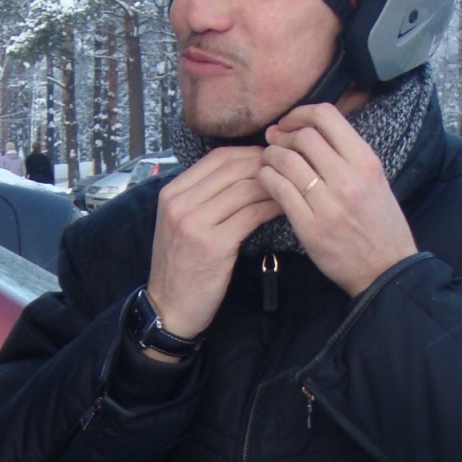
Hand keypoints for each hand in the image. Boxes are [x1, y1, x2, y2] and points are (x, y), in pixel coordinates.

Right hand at [146, 148, 282, 338]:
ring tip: (292, 188)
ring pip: (245, 189)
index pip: (217, 158)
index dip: (249, 153)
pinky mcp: (213, 245)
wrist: (169, 308)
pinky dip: (271, 208)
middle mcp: (180, 203)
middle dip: (266, 165)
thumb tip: (243, 174)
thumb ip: (203, 198)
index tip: (271, 159)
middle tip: (289, 170)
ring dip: (273, 186)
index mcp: (172, 193)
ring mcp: (194, 223)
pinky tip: (284, 209)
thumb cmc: (181, 266)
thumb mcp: (180, 224)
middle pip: (233, 169)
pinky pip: (251, 215)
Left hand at [257, 103, 416, 297]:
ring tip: (268, 161)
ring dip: (270, 156)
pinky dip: (266, 178)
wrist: (386, 270)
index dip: (300, 113)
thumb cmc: (380, 225)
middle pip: (303, 136)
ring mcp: (329, 204)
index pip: (327, 116)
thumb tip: (308, 132)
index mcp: (366, 162)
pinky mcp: (310, 227)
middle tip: (275, 143)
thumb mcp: (376, 181)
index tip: (291, 123)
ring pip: (286, 161)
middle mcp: (349, 179)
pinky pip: (278, 190)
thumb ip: (347, 156)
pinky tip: (266, 180)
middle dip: (283, 136)